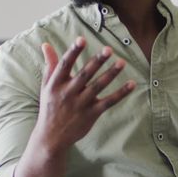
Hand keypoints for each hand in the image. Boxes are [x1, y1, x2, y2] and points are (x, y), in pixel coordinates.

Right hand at [35, 36, 135, 150]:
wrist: (51, 137)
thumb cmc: (50, 107)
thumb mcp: (46, 86)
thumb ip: (50, 65)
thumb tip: (45, 45)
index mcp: (56, 84)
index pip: (65, 65)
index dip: (73, 51)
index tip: (82, 40)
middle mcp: (68, 93)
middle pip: (85, 74)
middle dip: (97, 61)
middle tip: (108, 49)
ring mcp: (80, 104)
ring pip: (98, 86)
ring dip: (111, 74)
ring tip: (122, 62)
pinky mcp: (91, 114)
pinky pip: (109, 102)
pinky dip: (121, 93)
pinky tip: (132, 84)